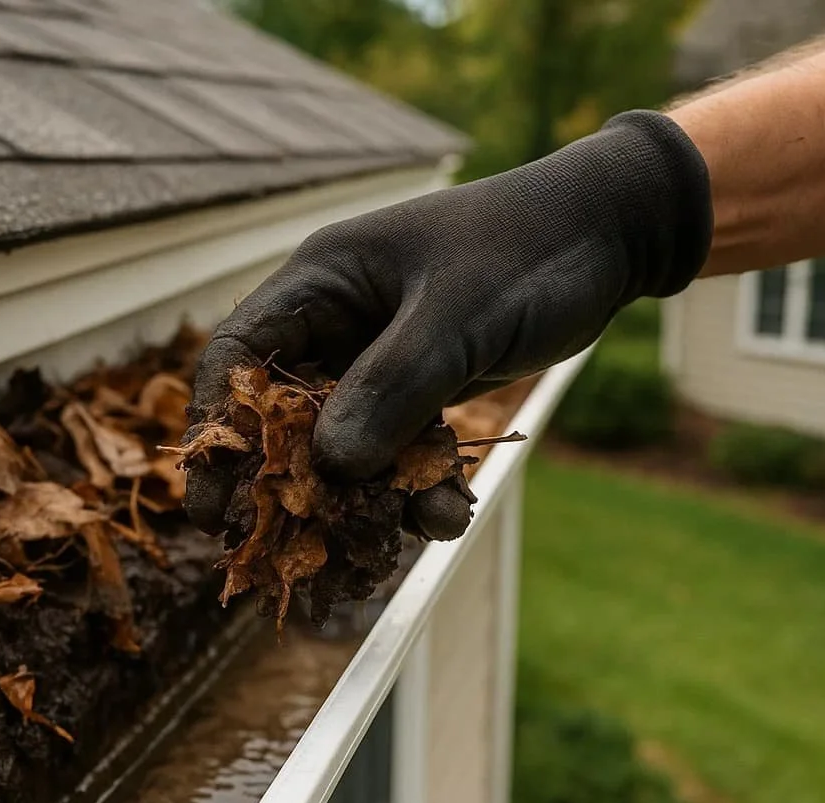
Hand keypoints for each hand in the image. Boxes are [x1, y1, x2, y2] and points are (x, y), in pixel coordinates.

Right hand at [184, 110, 710, 534]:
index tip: (210, 499)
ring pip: (346, 443)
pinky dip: (417, 485)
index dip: (216, 429)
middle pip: (282, 415)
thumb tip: (329, 466)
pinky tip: (446, 516)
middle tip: (283, 548)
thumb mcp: (457, 317)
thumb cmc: (527, 249)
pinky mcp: (421, 383)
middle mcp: (337, 321)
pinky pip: (400, 447)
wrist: (613, 232)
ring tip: (392, 543)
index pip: (236, 357)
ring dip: (366, 497)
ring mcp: (378, 355)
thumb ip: (392, 387)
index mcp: (321, 283)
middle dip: (289, 484)